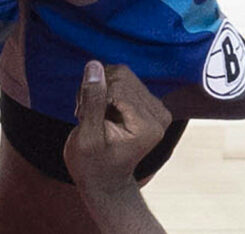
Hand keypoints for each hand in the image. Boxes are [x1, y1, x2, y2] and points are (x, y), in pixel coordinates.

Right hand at [63, 60, 172, 201]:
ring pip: (120, 73)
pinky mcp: (149, 102)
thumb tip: (95, 65)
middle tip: (87, 115)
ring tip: (93, 114)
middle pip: (121, 75)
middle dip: (97, 90)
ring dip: (100, 89)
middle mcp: (159, 115)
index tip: (85, 118)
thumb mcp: (87, 136)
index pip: (117, 86)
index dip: (93, 96)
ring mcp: (156, 108)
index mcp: (149, 126)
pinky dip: (106, 89)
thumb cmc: (92, 164)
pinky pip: (123, 77)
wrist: (104, 179)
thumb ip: (92, 100)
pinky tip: (101, 110)